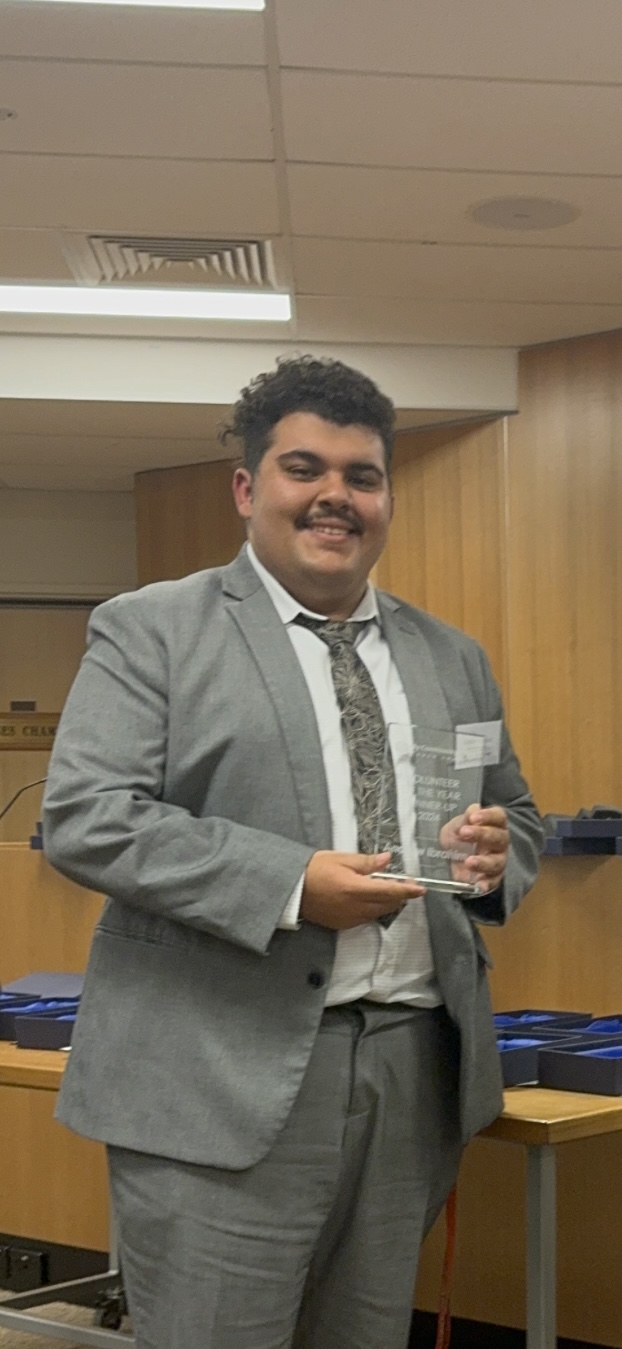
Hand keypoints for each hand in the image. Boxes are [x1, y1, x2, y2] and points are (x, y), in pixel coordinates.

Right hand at [300, 850, 425, 929]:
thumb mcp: (340, 859)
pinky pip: (366, 918)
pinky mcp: (343, 924)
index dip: (408, 891)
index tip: (421, 889)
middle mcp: (355, 907)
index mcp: (356, 889)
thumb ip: (366, 862)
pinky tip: (370, 900)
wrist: (291, 890)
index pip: (390, 891)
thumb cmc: (314, 869)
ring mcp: (349, 918)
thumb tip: (387, 860)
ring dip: (387, 903)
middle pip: (387, 904)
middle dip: (399, 896)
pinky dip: (373, 909)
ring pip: (378, 913)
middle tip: (405, 885)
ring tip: (389, 891)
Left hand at [439, 804, 508, 893]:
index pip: (498, 817)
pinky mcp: (492, 879)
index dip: (488, 816)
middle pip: (498, 837)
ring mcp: (498, 861)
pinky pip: (493, 882)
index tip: (473, 817)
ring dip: (483, 862)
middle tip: (464, 832)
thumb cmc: (460, 837)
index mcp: (495, 824)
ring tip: (469, 861)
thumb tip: (473, 810)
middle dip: (482, 834)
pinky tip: (478, 885)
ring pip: (496, 862)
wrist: (453, 860)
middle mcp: (501, 842)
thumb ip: (465, 819)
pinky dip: (486, 884)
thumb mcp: (458, 825)